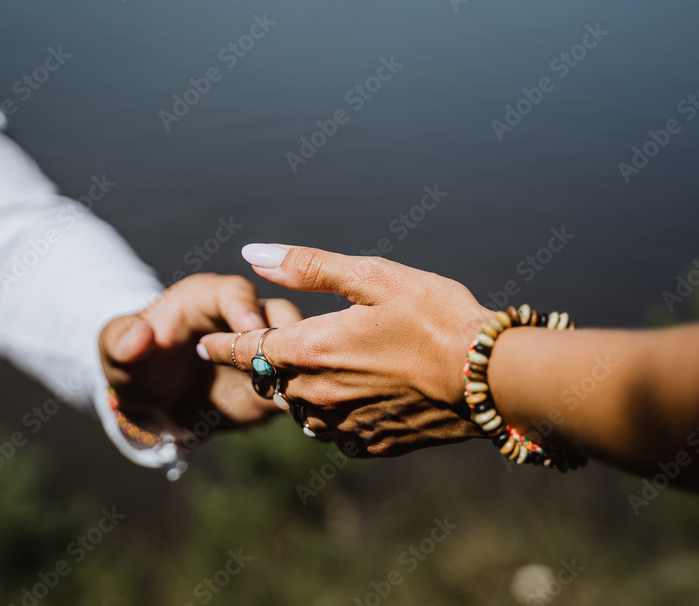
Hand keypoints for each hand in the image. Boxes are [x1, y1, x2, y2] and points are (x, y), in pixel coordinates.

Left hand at [99, 273, 302, 445]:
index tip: (250, 328)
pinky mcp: (275, 382)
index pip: (236, 292)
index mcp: (208, 297)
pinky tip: (302, 412)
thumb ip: (123, 340)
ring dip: (301, 371)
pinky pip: (299, 386)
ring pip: (300, 350)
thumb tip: (137, 340)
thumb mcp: (117, 348)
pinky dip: (304, 398)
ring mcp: (264, 350)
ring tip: (292, 395)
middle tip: (281, 366)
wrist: (154, 395)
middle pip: (282, 316)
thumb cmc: (134, 360)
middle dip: (286, 338)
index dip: (245, 308)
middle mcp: (245, 317)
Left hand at [197, 245, 493, 456]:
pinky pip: (337, 434)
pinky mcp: (375, 444)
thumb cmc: (437, 316)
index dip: (223, 343)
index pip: (246, 348)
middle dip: (268, 366)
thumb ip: (308, 266)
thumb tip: (252, 254)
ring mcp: (346, 424)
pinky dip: (335, 417)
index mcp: (311, 349)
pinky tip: (355, 401)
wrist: (492, 378)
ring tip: (319, 374)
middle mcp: (319, 393)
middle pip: (272, 382)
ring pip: (301, 412)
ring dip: (300, 394)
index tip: (206, 342)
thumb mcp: (373, 276)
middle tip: (277, 351)